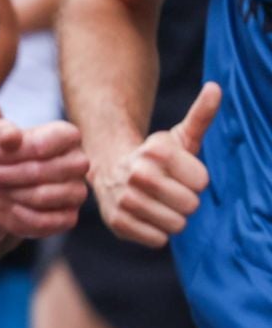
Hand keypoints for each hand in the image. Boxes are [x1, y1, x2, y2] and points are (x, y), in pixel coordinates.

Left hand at [0, 118, 90, 237]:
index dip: (12, 152)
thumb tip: (11, 136)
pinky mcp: (68, 217)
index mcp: (67, 136)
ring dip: (11, 193)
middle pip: (43, 171)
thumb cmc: (1, 154)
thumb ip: (2, 132)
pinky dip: (20, 215)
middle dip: (8, 174)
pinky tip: (9, 205)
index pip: (42, 144)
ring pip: (44, 196)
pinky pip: (45, 221)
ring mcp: (77, 191)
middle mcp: (78, 163)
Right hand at [90, 82, 218, 247]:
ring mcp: (125, 199)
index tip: (180, 174)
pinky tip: (145, 218)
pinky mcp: (117, 223)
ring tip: (157, 205)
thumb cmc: (155, 158)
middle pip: (191, 205)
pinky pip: (159, 240)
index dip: (195, 180)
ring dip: (172, 218)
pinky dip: (156, 233)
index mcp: (155, 151)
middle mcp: (137, 174)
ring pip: (176, 225)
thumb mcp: (178, 137)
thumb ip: (201, 115)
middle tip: (169, 192)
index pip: (202, 182)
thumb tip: (216, 87)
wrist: (109, 172)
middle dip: (185, 201)